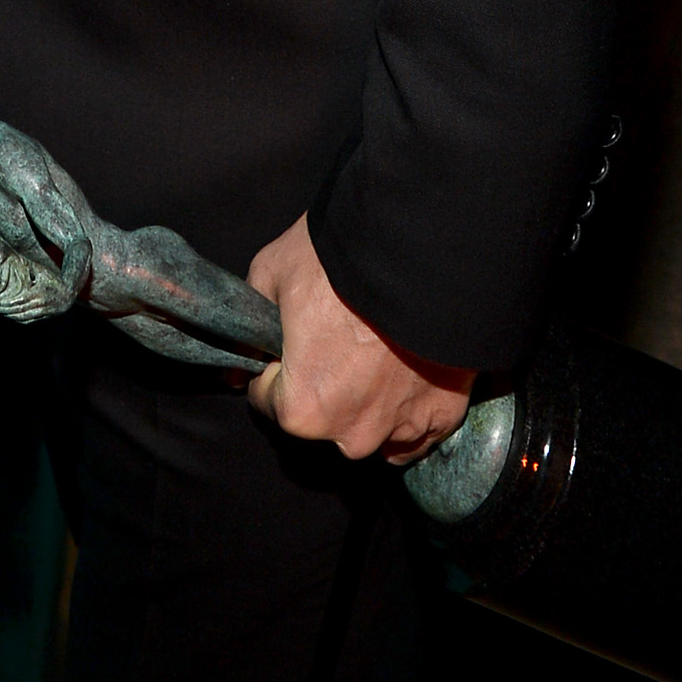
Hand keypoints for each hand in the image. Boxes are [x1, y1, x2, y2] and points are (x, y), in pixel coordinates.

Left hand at [245, 215, 473, 463]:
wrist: (421, 247)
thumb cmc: (339, 260)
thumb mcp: (272, 272)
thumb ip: (248, 323)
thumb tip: (239, 363)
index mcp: (302, 409)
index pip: (268, 399)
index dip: (273, 363)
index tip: (291, 336)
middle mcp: (352, 434)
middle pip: (319, 417)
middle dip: (319, 383)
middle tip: (335, 333)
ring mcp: (401, 429)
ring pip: (367, 428)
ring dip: (364, 401)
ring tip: (373, 350)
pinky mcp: (443, 416)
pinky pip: (414, 433)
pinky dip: (406, 409)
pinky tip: (404, 370)